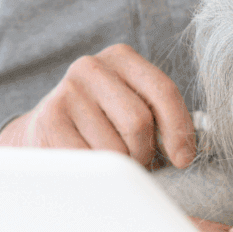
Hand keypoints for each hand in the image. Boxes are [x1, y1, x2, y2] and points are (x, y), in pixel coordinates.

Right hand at [0, 43, 194, 166]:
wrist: (46, 127)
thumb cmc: (104, 121)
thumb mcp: (133, 106)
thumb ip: (161, 118)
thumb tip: (186, 153)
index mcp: (122, 57)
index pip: (163, 90)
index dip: (179, 129)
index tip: (184, 159)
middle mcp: (92, 66)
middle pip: (139, 122)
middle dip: (145, 152)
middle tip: (138, 162)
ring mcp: (66, 91)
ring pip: (114, 147)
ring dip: (121, 166)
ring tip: (112, 161)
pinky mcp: (48, 119)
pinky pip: (89, 161)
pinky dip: (98, 174)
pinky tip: (92, 166)